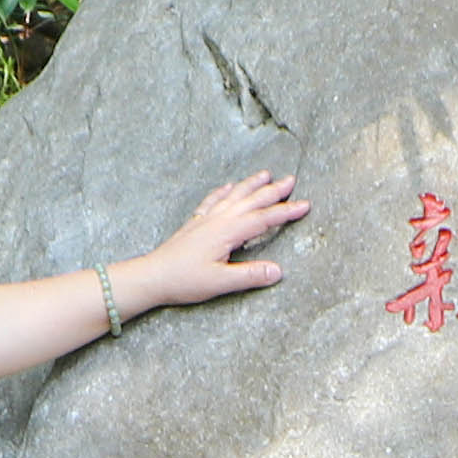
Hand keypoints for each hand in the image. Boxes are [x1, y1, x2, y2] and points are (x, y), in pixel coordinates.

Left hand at [125, 170, 311, 310]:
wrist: (152, 276)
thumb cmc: (184, 280)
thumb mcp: (221, 283)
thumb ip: (250, 275)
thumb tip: (278, 271)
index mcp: (227, 232)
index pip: (263, 219)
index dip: (286, 212)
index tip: (305, 205)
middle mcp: (218, 220)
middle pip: (250, 201)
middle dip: (272, 191)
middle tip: (291, 180)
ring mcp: (205, 219)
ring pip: (233, 196)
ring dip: (250, 185)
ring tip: (265, 174)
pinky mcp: (195, 224)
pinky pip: (213, 201)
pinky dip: (223, 191)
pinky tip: (228, 186)